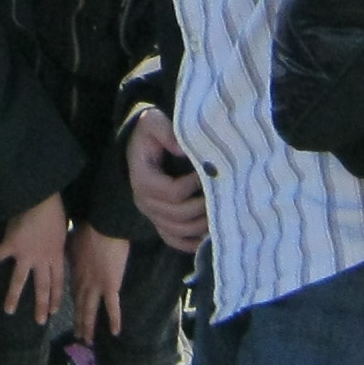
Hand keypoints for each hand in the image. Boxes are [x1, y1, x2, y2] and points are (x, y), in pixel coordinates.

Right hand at [0, 194, 67, 324]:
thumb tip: (55, 249)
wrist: (43, 199)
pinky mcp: (11, 245)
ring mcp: (25, 254)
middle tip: (39, 322)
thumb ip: (57, 244)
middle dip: (41, 305)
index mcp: (56, 255)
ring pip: (20, 280)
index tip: (53, 311)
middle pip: (42, 287)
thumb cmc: (55, 211)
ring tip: (8, 311)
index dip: (56, 297)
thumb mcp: (62, 232)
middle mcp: (42, 260)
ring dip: (13, 296)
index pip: (58, 282)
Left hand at [65, 222, 130, 340]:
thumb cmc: (89, 228)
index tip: (74, 311)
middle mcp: (83, 282)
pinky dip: (114, 320)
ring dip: (88, 326)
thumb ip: (72, 249)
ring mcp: (96, 286)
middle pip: (79, 304)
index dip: (74, 302)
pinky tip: (115, 333)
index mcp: (75, 271)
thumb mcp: (74, 240)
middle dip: (78, 320)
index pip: (74, 291)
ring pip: (90, 310)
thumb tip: (70, 249)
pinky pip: (112, 307)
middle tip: (77, 335)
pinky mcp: (111, 286)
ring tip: (87, 340)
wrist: (103, 227)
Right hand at [127, 106, 207, 254]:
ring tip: (221, 210)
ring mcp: (152, 215)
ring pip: (180, 230)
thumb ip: (165, 131)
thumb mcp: (152, 122)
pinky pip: (175, 240)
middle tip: (222, 193)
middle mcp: (144, 202)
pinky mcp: (159, 222)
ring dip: (203, 224)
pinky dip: (192, 242)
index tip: (208, 171)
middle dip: (203, 206)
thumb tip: (182, 149)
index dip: (193, 185)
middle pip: (178, 215)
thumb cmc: (150, 133)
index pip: (172, 192)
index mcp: (142, 180)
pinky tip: (209, 235)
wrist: (141, 146)